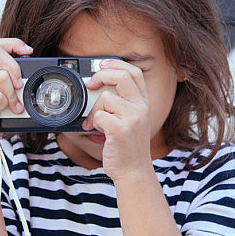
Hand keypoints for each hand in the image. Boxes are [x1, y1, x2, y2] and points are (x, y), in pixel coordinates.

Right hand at [0, 38, 32, 154]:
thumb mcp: (3, 92)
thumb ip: (11, 80)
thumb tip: (30, 76)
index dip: (14, 44)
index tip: (29, 51)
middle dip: (15, 68)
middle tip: (20, 85)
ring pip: (1, 77)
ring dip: (12, 94)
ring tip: (12, 105)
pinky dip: (4, 105)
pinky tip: (0, 111)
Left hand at [81, 59, 152, 180]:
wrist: (134, 171)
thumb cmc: (128, 146)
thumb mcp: (133, 120)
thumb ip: (123, 103)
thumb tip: (99, 86)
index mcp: (144, 103)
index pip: (134, 73)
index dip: (116, 64)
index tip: (101, 65)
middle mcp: (141, 108)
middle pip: (121, 77)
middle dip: (101, 76)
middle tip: (91, 84)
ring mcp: (132, 119)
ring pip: (105, 98)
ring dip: (94, 109)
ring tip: (95, 121)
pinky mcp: (120, 130)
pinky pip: (99, 115)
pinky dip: (93, 122)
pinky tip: (96, 130)